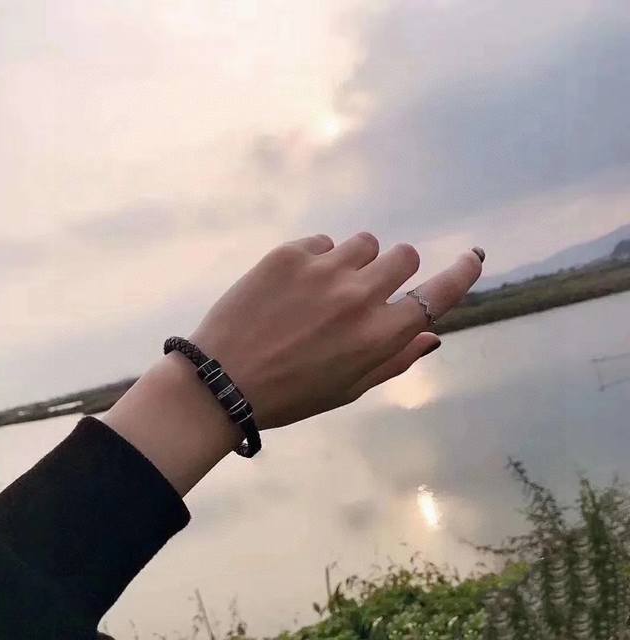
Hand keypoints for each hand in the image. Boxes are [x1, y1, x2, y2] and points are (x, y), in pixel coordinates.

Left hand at [190, 232, 483, 429]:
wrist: (221, 381)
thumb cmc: (291, 395)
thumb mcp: (349, 389)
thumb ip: (396, 360)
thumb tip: (433, 336)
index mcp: (380, 335)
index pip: (439, 295)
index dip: (462, 273)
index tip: (473, 256)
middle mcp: (360, 297)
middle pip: (404, 256)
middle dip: (393, 270)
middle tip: (366, 288)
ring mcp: (325, 270)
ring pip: (365, 242)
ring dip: (356, 261)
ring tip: (325, 286)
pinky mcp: (290, 254)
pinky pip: (324, 241)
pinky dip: (319, 258)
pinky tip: (294, 284)